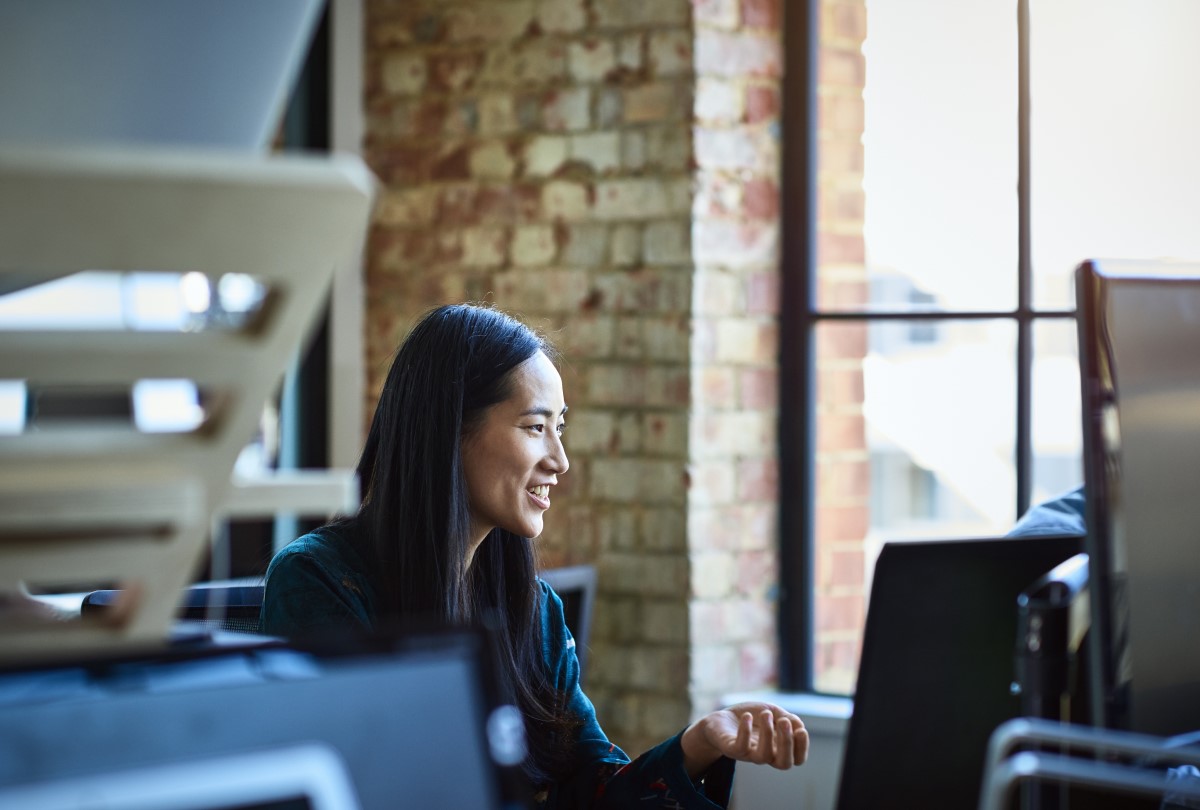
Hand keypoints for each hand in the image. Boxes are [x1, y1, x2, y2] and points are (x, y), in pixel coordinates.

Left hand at [680, 701, 808, 776]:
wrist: (720, 718)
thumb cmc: (749, 717)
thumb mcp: (772, 712)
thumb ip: (788, 719)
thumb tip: (799, 727)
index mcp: (778, 748)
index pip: (796, 759)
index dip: (802, 747)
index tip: (800, 730)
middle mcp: (765, 754)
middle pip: (784, 763)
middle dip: (787, 743)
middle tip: (784, 721)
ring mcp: (748, 754)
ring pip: (763, 757)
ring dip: (767, 733)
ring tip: (765, 714)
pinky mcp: (731, 750)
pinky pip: (741, 747)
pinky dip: (745, 731)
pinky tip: (746, 716)